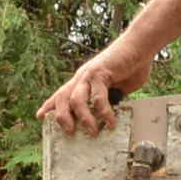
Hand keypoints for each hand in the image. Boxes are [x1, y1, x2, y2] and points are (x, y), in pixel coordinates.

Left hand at [38, 44, 155, 135]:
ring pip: (76, 100)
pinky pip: (97, 97)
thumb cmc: (130, 66)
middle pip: (62, 98)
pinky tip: (111, 122)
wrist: (140, 46)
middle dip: (62, 118)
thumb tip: (106, 116)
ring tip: (93, 132)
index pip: (62, 94)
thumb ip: (109, 99)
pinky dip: (104, 112)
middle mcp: (82, 77)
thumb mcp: (116, 88)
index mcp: (83, 81)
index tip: (40, 116)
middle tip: (70, 133)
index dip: (50, 105)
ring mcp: (89, 74)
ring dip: (83, 119)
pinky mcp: (100, 73)